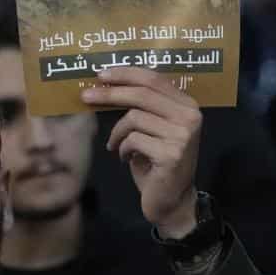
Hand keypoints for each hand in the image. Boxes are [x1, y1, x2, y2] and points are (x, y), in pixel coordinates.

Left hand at [82, 68, 201, 237]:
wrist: (172, 200)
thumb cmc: (157, 162)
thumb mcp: (154, 128)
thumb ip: (144, 106)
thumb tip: (107, 83)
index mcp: (187, 105)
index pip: (154, 79)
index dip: (126, 74)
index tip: (101, 74)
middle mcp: (189, 117)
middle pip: (142, 94)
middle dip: (110, 94)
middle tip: (86, 96)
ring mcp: (182, 136)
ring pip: (134, 118)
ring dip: (117, 133)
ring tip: (116, 145)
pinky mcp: (171, 154)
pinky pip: (133, 140)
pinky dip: (122, 149)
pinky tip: (126, 158)